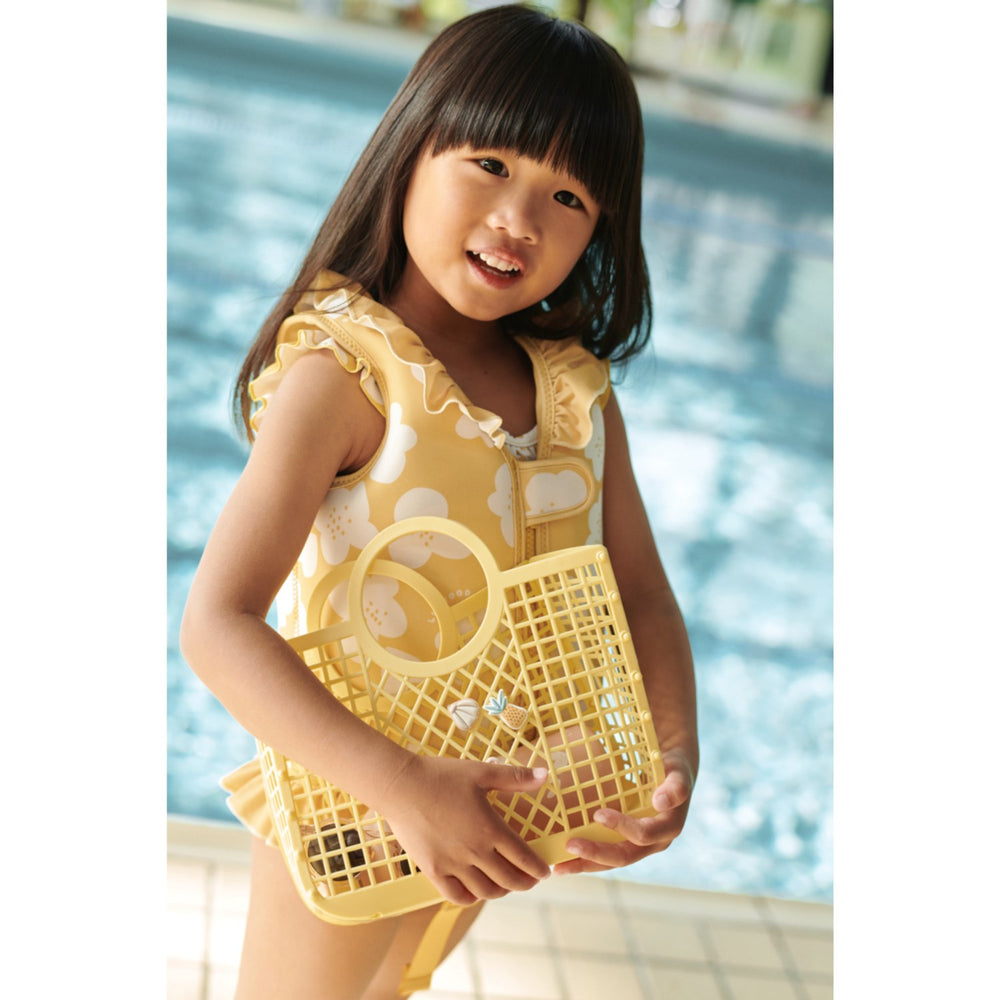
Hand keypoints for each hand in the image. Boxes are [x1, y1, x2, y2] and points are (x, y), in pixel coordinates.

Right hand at [374, 755, 551, 905]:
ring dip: (501, 891)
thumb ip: (515, 777)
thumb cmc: (441, 775)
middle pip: (508, 880)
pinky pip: (457, 895)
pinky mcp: (433, 871)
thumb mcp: (481, 771)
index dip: (538, 869)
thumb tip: (544, 774)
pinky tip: (475, 889)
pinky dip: (471, 897)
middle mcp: (474, 852)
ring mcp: (453, 864)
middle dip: (525, 883)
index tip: (544, 872)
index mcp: (490, 828)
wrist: (400, 786)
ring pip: (485, 892)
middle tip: (530, 880)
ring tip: (505, 885)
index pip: (523, 858)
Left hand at [551, 748, 694, 874]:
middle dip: (596, 853)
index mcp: (668, 828)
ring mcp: (641, 846)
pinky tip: (564, 862)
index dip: (621, 827)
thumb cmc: (673, 769)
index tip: (597, 814)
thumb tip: (660, 803)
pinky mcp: (628, 844)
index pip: (642, 834)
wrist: (672, 774)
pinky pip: (608, 856)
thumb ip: (675, 788)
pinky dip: (587, 860)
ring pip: (613, 862)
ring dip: (587, 864)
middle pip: (624, 855)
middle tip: (569, 845)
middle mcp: (655, 842)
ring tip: (559, 867)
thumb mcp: (679, 773)